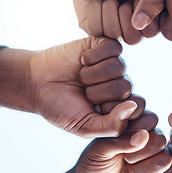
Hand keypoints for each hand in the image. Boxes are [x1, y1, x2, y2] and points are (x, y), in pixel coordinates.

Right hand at [0, 36, 132, 137]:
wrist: (35, 84)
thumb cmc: (61, 108)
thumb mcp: (85, 126)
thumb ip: (112, 125)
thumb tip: (133, 106)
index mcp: (121, 106)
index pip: (136, 107)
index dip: (111, 110)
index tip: (92, 110)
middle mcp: (121, 83)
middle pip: (125, 87)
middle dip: (97, 92)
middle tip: (83, 92)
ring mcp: (114, 64)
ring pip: (118, 67)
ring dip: (92, 74)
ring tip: (81, 77)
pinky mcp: (105, 45)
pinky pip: (113, 48)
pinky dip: (92, 56)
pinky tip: (82, 61)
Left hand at [52, 113, 171, 172]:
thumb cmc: (94, 164)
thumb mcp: (100, 148)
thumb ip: (120, 139)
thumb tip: (144, 135)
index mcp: (136, 123)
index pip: (150, 119)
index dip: (136, 134)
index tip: (118, 142)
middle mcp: (151, 136)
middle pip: (160, 140)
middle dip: (139, 154)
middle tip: (125, 159)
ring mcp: (159, 154)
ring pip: (166, 158)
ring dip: (145, 169)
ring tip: (131, 170)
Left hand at [72, 0, 164, 43]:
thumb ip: (155, 0)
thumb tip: (140, 24)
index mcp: (151, 21)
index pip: (151, 32)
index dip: (142, 13)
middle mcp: (134, 31)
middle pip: (132, 38)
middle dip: (125, 12)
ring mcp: (115, 32)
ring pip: (114, 34)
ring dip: (110, 9)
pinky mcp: (96, 30)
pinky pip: (96, 30)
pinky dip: (95, 11)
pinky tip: (98, 2)